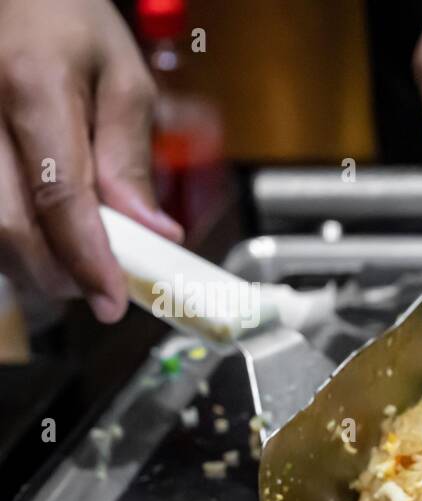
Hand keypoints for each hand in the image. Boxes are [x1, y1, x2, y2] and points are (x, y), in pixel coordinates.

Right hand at [0, 0, 181, 322]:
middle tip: (100, 289)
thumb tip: (155, 231)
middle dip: (58, 274)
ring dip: (30, 264)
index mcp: (33, 87)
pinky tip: (40, 239)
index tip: (113, 301)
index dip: (88, 260)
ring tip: (75, 264)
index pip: (59, 197)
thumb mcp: (122, 79)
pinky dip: (10, 238)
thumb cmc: (68, 24)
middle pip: (9, 225)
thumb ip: (130, 158)